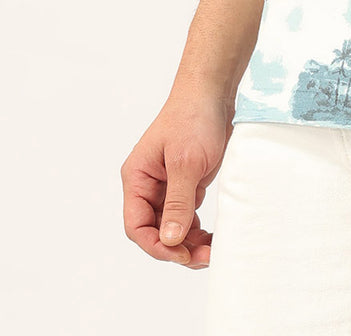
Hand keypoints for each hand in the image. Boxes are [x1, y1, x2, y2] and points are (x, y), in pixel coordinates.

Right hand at [120, 91, 231, 268]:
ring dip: (189, 242)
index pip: (137, 225)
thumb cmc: (194, 118)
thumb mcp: (186, 163)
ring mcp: (167, 185)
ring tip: (210, 252)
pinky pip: (187, 216)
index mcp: (137, 178)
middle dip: (176, 247)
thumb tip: (169, 240)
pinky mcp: (186, 183)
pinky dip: (197, 229)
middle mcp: (148, 185)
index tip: (180, 254)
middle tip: (203, 258)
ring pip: (172, 226)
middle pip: (155, 230)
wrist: (214, 92)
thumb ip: (177, 203)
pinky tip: (211, 237)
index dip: (156, 245)